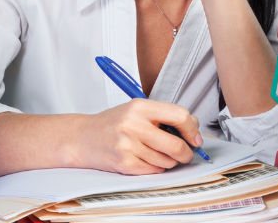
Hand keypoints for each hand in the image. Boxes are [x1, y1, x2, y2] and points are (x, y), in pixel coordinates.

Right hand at [70, 99, 201, 174]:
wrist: (82, 138)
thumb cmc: (112, 124)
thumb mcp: (135, 110)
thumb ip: (164, 116)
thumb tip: (194, 128)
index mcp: (139, 106)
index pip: (179, 116)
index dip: (192, 129)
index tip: (195, 138)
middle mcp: (132, 124)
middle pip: (176, 145)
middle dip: (187, 153)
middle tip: (185, 153)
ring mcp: (127, 145)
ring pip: (167, 161)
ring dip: (169, 161)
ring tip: (156, 153)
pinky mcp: (124, 163)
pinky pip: (155, 170)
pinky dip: (156, 167)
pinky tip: (145, 158)